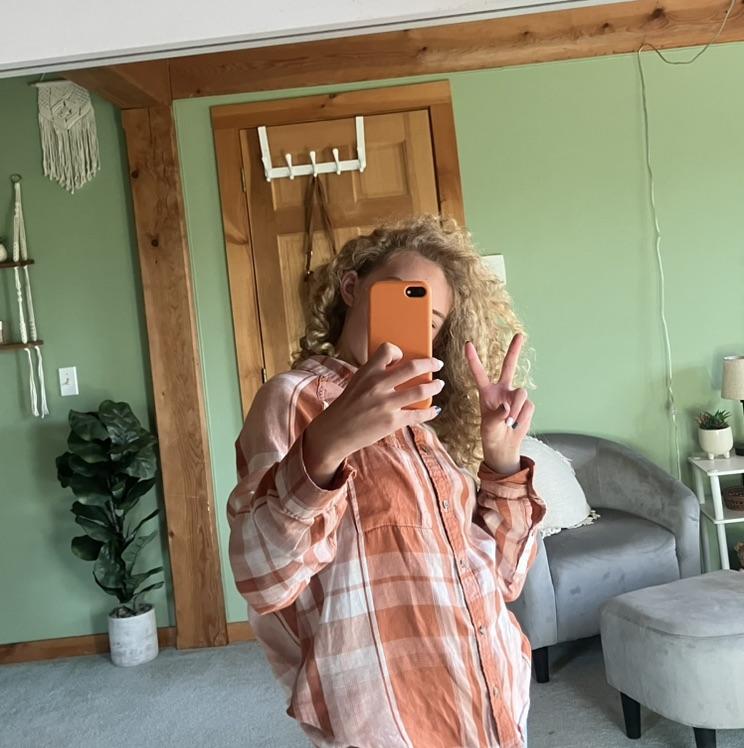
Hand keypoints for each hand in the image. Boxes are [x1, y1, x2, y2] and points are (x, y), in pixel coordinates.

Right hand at [303, 343, 443, 486]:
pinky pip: (418, 414)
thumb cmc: (347, 407)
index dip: (399, 351)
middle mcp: (377, 385)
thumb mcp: (356, 383)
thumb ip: (375, 374)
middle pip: (413, 368)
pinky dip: (430, 412)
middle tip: (437, 364)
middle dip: (431, 364)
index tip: (405, 356)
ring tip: (439, 384)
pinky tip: (435, 410)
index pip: (388, 350)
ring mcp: (386, 404)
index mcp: (367, 372)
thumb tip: (399, 368)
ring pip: (421, 390)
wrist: (334, 432)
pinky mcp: (392, 422)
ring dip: (435, 386)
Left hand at [465, 334, 534, 474]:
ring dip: (517, 409)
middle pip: (509, 366)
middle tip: (520, 334)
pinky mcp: (527, 404)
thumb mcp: (488, 426)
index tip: (467, 344)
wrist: (504, 447)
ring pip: (521, 394)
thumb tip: (508, 406)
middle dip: (514, 350)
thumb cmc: (491, 435)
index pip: (479, 373)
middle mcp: (501, 390)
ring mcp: (515, 396)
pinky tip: (517, 423)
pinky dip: (522, 417)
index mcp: (486, 392)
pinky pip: (528, 407)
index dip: (473, 359)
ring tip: (509, 422)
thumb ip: (496, 415)